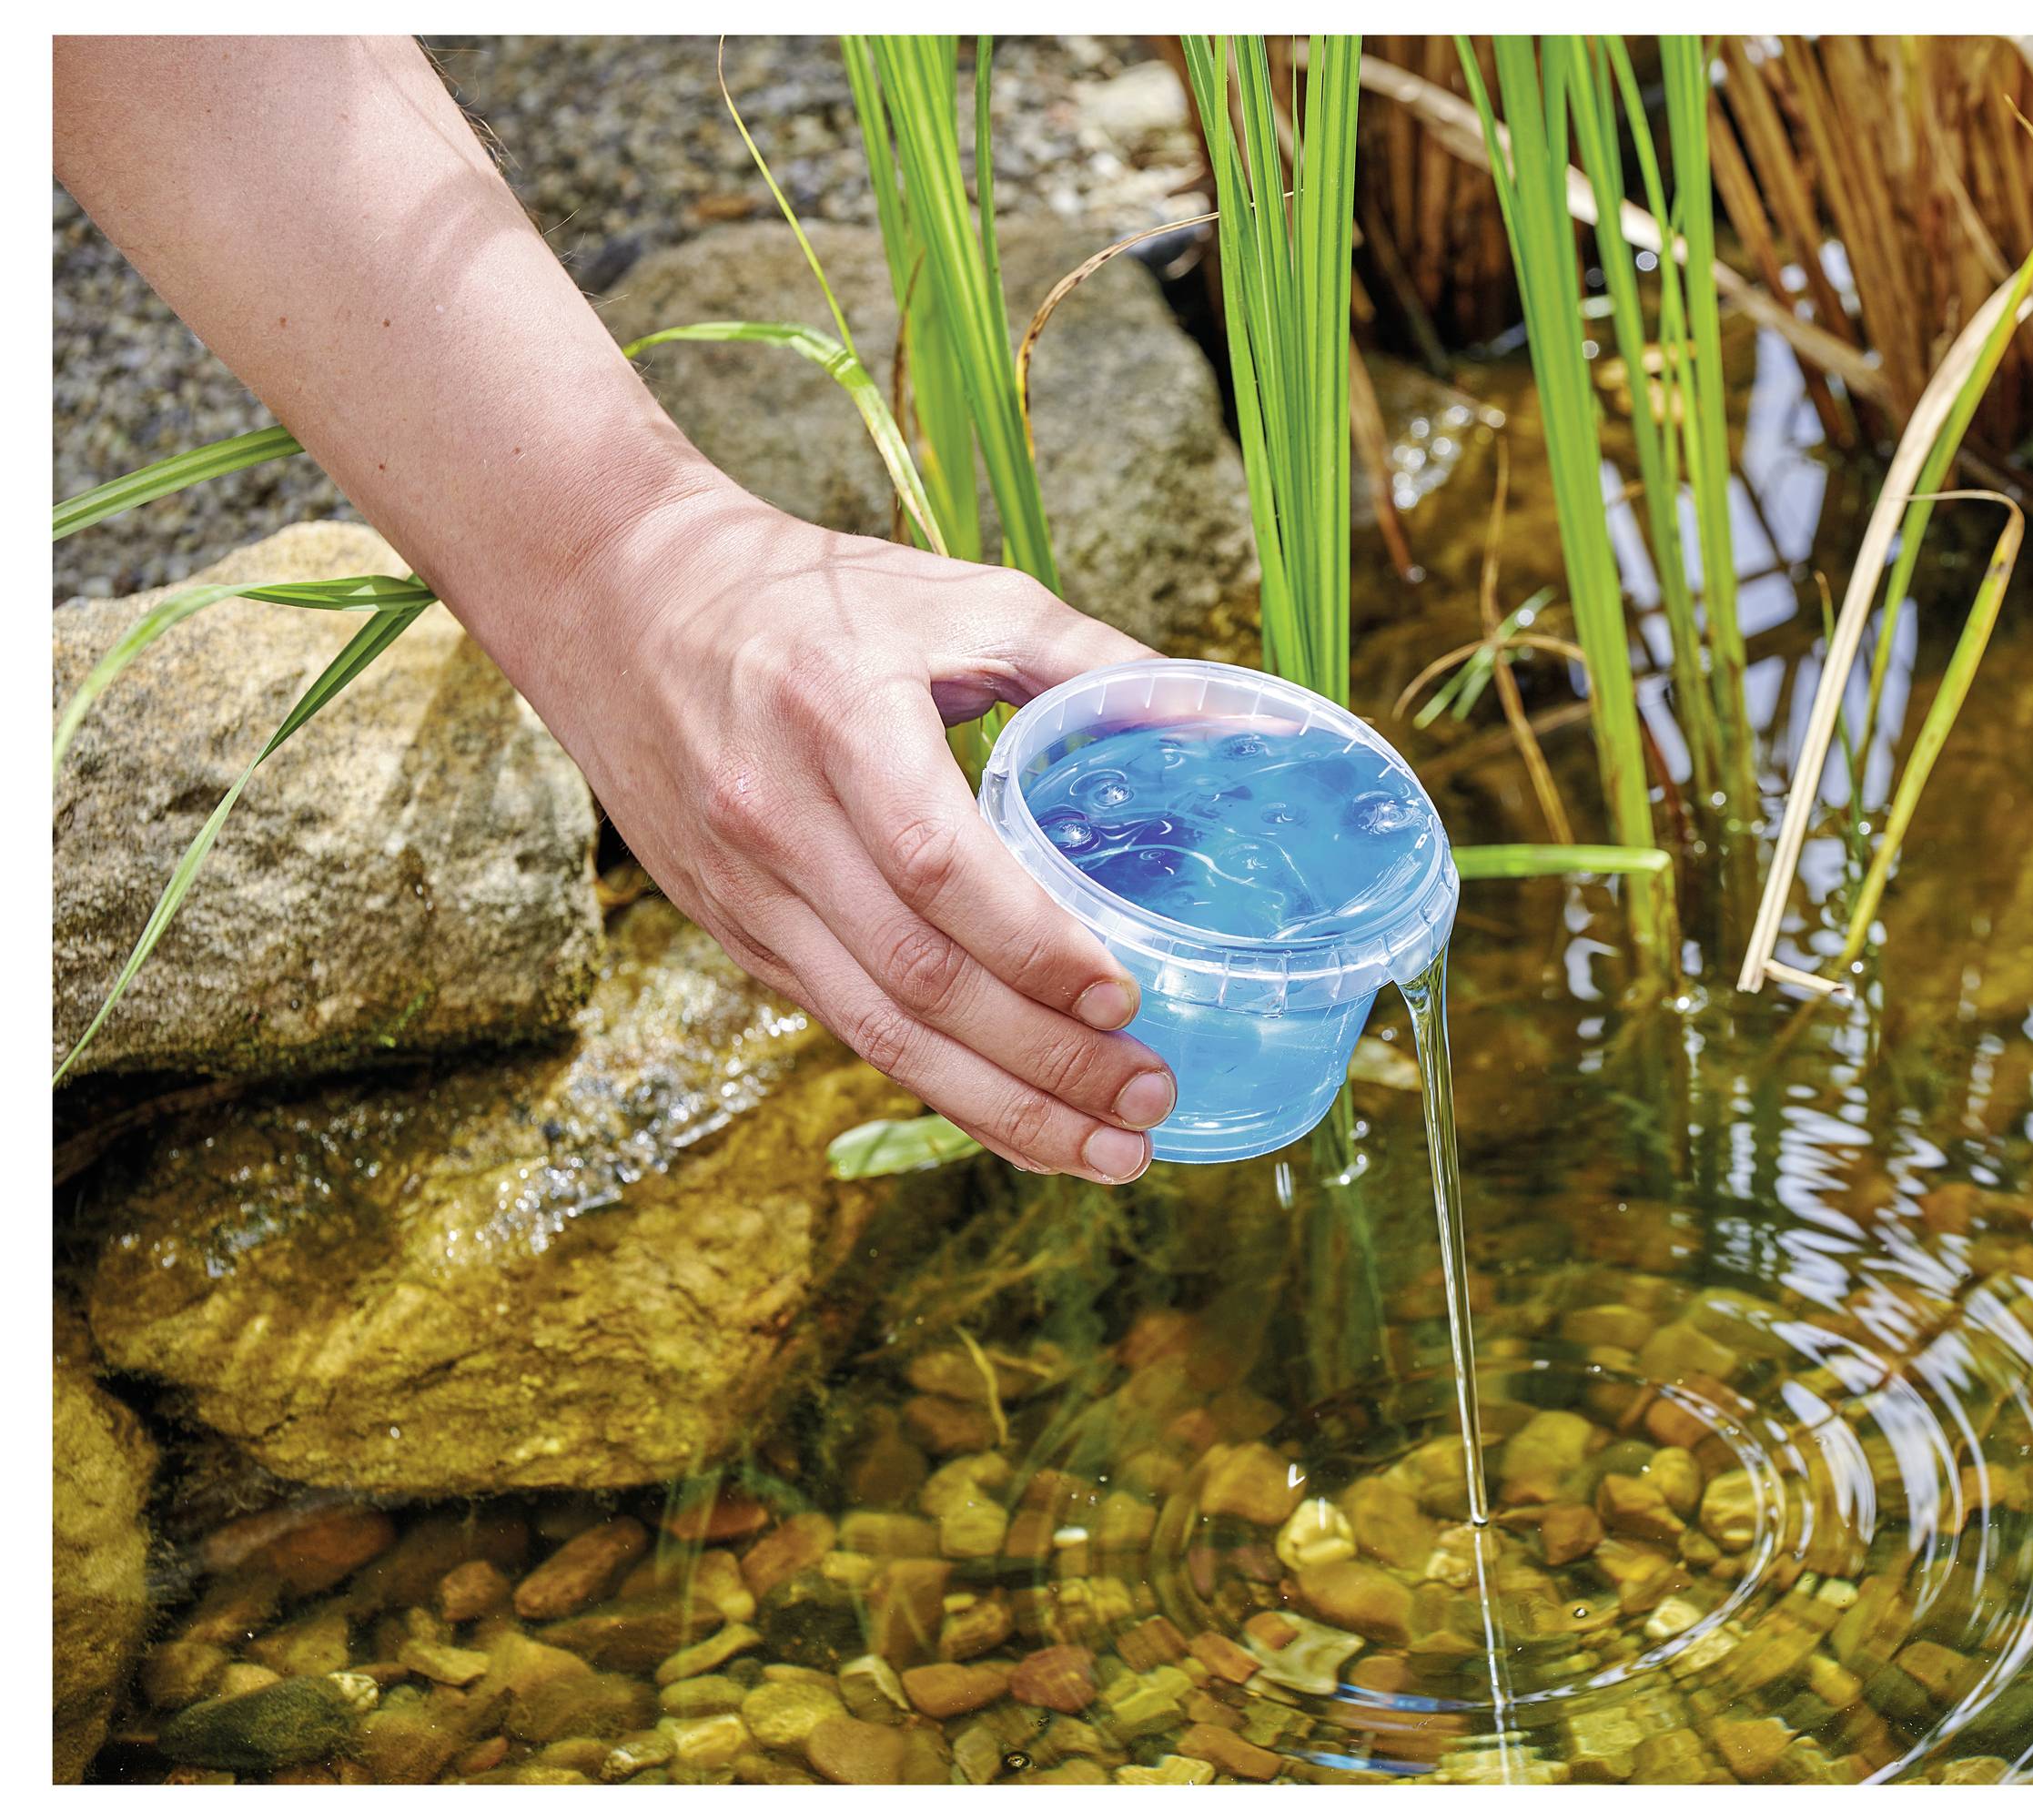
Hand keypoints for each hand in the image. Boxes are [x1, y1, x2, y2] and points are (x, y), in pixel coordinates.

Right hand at [526, 482, 1171, 1182]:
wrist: (613, 599)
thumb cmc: (807, 594)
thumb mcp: (955, 595)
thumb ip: (1089, 657)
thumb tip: (1231, 711)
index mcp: (838, 720)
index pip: (937, 867)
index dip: (1035, 946)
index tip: (1129, 995)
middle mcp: (778, 821)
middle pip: (917, 979)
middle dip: (1043, 1061)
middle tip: (1150, 1105)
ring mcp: (746, 891)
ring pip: (878, 1031)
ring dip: (1000, 1108)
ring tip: (1107, 1153)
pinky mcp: (737, 932)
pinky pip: (848, 1028)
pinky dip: (941, 1087)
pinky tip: (1021, 1122)